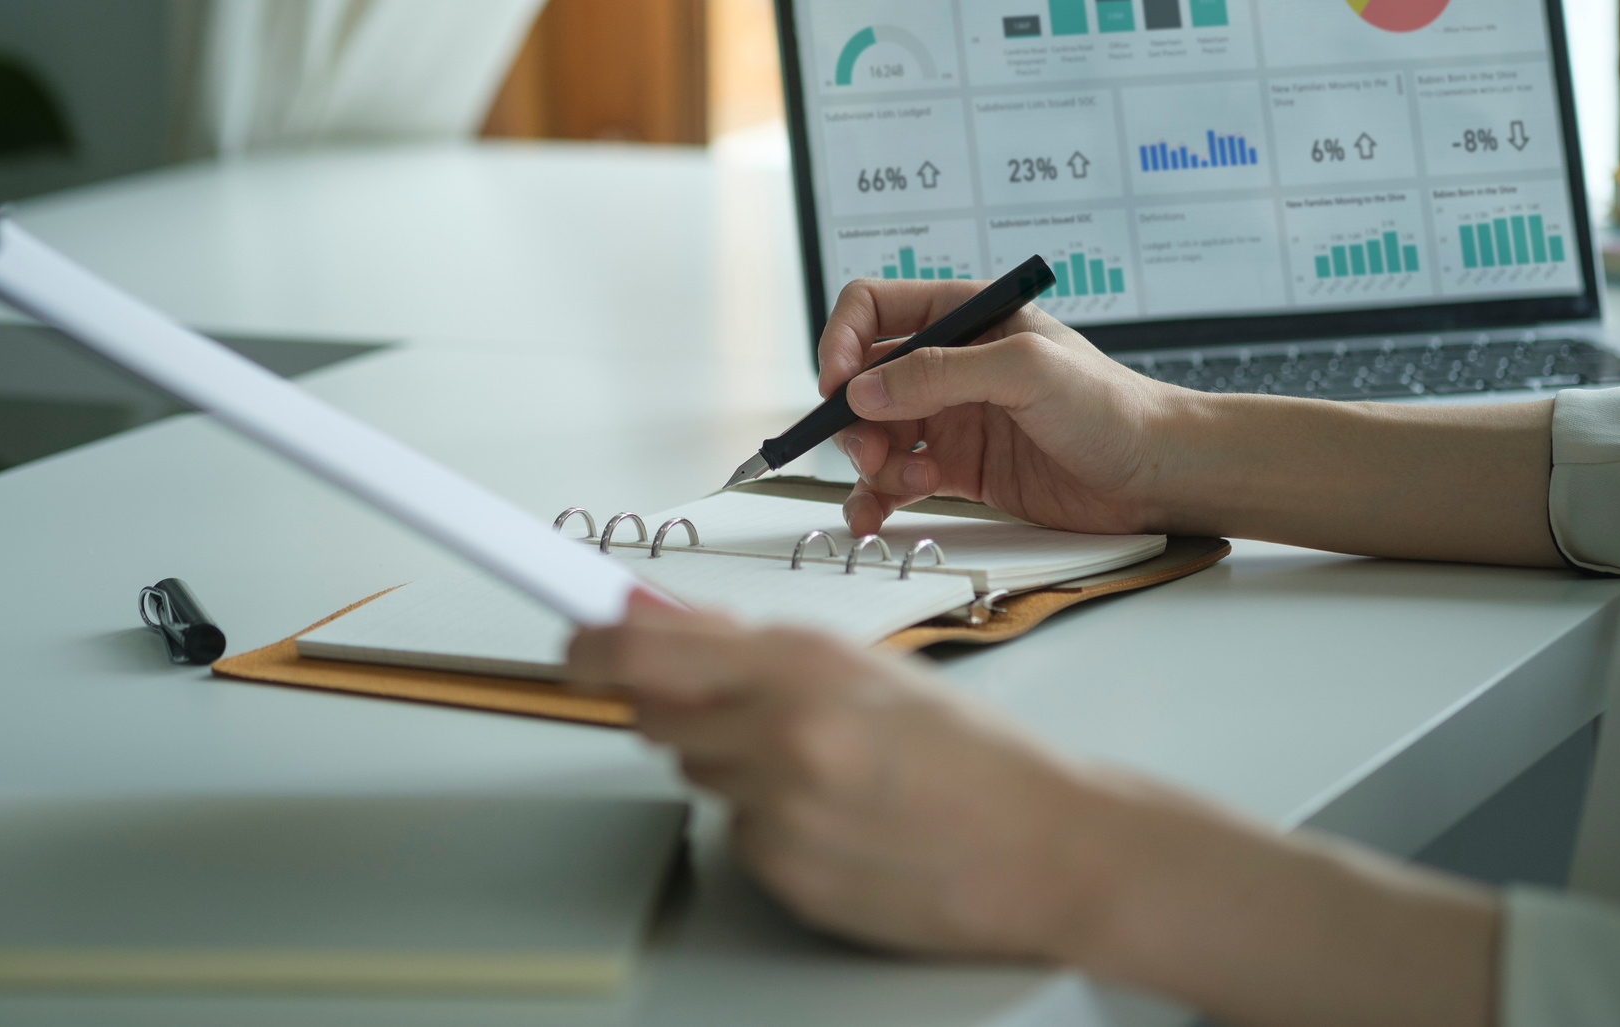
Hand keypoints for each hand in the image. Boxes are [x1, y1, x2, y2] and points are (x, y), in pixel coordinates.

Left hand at [569, 594, 1500, 1025]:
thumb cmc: (975, 754)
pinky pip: (739, 836)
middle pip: (657, 717)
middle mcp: (781, 740)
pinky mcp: (785, 879)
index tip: (567, 639)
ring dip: (737, 766)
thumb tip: (656, 617)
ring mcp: (780, 817)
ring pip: (700, 776)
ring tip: (828, 772)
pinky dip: (770, 825)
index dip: (590, 642)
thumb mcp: (867, 667)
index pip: (645, 650)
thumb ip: (754, 645)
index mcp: (803, 667)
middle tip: (756, 713)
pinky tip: (840, 821)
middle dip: (685, 708)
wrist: (1052, 849)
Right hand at [818, 279, 1177, 536]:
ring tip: (903, 485)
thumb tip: (862, 390)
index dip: (842, 342)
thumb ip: (941, 374)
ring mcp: (952, 419)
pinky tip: (877, 517)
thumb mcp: (1026, 371)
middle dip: (853, 418)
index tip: (836, 386)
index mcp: (965, 317)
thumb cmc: (1112, 406)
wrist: (1156, 474)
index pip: (873, 310)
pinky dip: (876, 499)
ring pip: (873, 435)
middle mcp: (951, 365)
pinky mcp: (959, 470)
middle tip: (872, 451)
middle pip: (863, 381)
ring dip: (869, 464)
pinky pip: (895, 481)